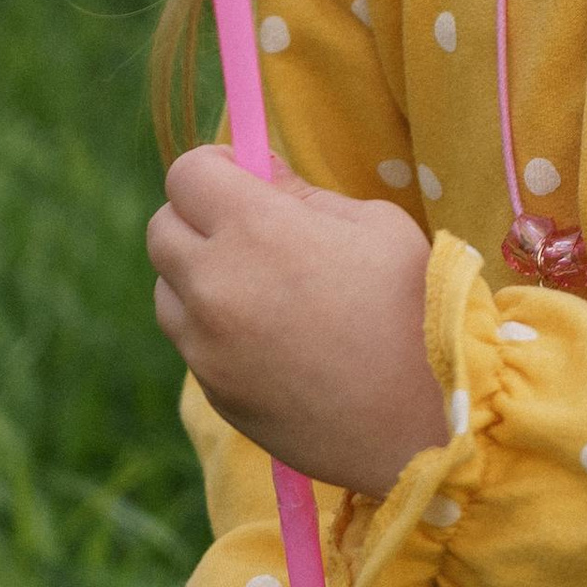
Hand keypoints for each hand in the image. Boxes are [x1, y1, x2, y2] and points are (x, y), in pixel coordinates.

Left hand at [149, 147, 446, 495]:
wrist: (425, 420)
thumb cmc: (416, 307)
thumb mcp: (376, 226)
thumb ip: (305, 195)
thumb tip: (261, 174)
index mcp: (255, 230)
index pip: (187, 175)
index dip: (215, 167)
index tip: (242, 177)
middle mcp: (214, 286)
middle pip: (161, 229)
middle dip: (197, 218)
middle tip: (248, 229)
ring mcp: (206, 348)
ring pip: (168, 291)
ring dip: (199, 278)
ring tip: (261, 289)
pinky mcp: (213, 392)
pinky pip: (192, 342)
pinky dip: (215, 330)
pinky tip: (272, 338)